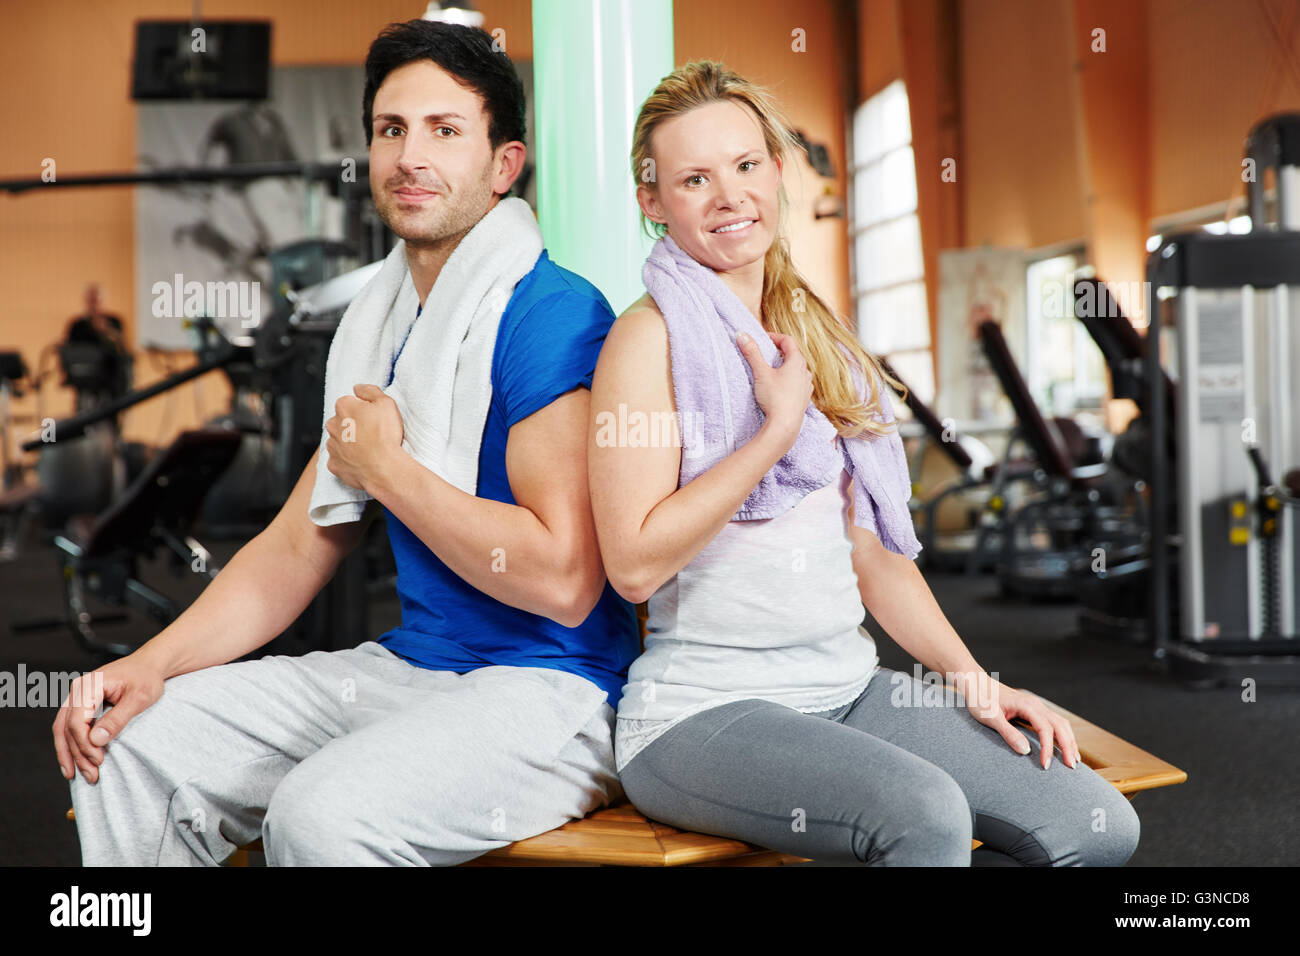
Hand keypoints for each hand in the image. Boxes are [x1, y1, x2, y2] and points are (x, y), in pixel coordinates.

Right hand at [52, 654, 164, 783]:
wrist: (149, 665)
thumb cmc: (146, 678)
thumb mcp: (139, 698)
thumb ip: (118, 718)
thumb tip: (96, 740)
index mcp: (89, 685)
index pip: (77, 720)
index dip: (85, 743)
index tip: (98, 760)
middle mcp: (78, 690)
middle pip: (67, 728)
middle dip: (77, 754)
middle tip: (92, 775)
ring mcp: (77, 697)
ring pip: (63, 730)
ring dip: (70, 754)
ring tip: (77, 776)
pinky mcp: (81, 705)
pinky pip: (69, 727)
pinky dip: (70, 746)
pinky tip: (73, 763)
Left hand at [324, 384, 404, 493]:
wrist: (384, 467)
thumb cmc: (385, 435)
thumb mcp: (386, 403)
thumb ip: (370, 391)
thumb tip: (358, 388)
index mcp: (343, 406)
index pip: (350, 403)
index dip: (364, 410)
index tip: (375, 419)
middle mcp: (333, 424)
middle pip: (342, 421)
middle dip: (354, 426)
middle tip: (373, 434)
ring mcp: (332, 446)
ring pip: (339, 440)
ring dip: (350, 443)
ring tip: (369, 449)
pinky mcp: (334, 464)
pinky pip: (339, 460)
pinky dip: (348, 460)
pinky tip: (362, 461)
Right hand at [737, 330, 812, 446]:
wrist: (785, 425)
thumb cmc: (775, 398)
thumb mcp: (761, 373)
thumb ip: (752, 352)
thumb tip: (741, 335)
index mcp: (797, 362)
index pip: (788, 341)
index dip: (775, 337)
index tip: (764, 339)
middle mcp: (805, 372)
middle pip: (794, 355)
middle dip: (781, 351)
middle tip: (767, 352)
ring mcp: (806, 386)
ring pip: (798, 370)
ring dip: (787, 366)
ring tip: (774, 369)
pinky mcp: (804, 399)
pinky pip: (799, 383)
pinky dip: (790, 380)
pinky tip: (782, 386)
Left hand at [959, 674, 1080, 769]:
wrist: (976, 683)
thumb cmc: (980, 699)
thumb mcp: (990, 718)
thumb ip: (1008, 733)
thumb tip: (1026, 751)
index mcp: (1027, 706)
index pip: (1045, 729)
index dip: (1048, 748)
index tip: (1045, 765)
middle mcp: (1036, 705)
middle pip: (1060, 726)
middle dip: (1068, 746)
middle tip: (1072, 767)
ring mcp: (1036, 706)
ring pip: (1061, 723)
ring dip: (1069, 740)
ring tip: (1074, 760)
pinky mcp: (1034, 710)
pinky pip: (1055, 722)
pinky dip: (1063, 735)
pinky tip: (1064, 746)